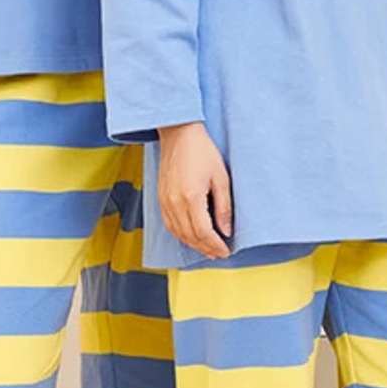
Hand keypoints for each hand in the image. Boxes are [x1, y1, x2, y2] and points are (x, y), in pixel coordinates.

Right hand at [157, 122, 232, 258]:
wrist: (178, 133)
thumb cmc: (201, 150)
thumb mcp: (221, 177)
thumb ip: (224, 206)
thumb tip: (226, 231)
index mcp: (191, 197)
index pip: (204, 232)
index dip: (215, 245)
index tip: (226, 251)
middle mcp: (175, 202)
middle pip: (190, 236)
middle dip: (206, 248)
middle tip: (219, 254)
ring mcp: (165, 200)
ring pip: (178, 233)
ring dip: (193, 244)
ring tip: (207, 249)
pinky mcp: (160, 197)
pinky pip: (169, 224)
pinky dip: (180, 235)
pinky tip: (190, 237)